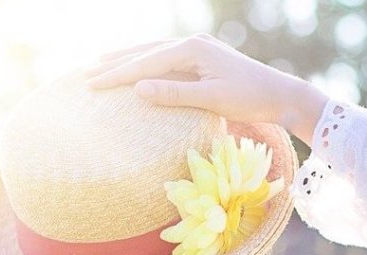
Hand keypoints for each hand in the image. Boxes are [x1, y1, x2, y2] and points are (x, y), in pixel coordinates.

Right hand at [84, 34, 326, 144]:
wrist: (280, 94)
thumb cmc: (249, 100)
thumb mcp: (211, 100)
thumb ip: (175, 94)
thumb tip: (138, 88)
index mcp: (191, 50)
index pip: (145, 63)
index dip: (117, 75)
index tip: (92, 86)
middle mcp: (192, 44)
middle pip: (145, 53)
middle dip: (116, 65)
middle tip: (87, 76)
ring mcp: (198, 50)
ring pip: (154, 53)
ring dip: (129, 60)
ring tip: (104, 65)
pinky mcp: (204, 60)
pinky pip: (167, 59)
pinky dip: (148, 64)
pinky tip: (140, 69)